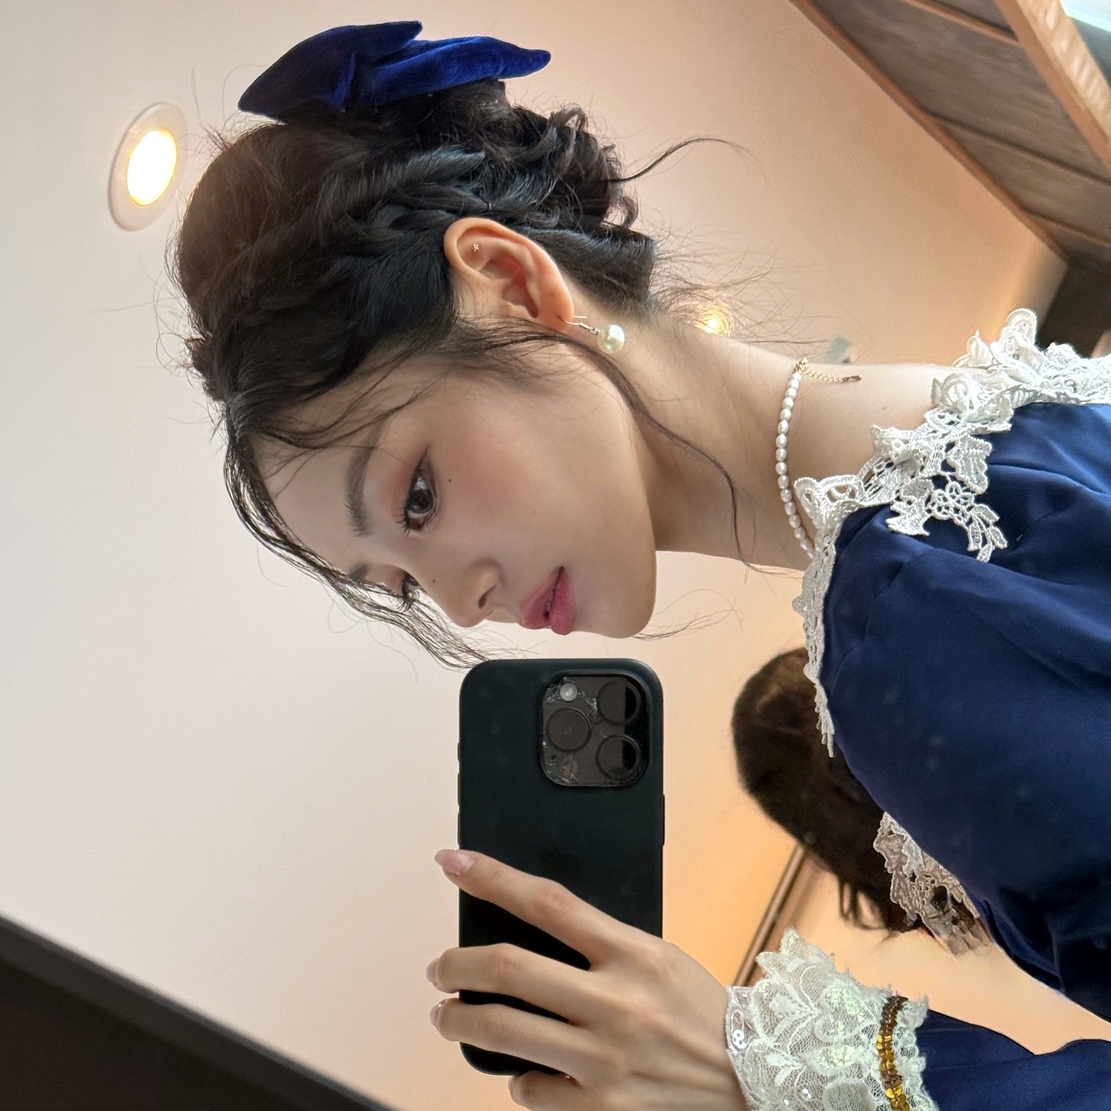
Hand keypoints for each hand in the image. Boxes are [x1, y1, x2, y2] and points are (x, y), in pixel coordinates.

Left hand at [428, 849, 746, 1110]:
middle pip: (508, 968)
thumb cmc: (698, 1011)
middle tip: (439, 968)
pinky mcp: (602, 1108)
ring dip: (460, 1021)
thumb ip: (598, 945)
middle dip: (455, 964)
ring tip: (450, 1016)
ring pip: (502, 1031)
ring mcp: (605, 1059)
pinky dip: (517, 1079)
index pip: (547, 902)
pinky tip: (524, 1072)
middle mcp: (615, 1001)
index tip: (453, 862)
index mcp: (632, 952)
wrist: (755, 1079)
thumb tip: (527, 934)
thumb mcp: (656, 957)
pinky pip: (530, 1091)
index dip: (492, 878)